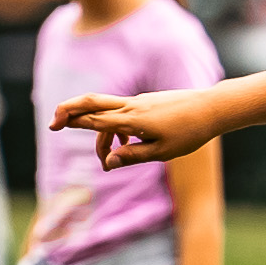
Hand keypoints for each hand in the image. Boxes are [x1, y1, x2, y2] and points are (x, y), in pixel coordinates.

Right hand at [52, 88, 220, 169]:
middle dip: (70, 110)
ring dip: (99, 132)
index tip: (54, 125)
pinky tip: (124, 143)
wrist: (211, 109)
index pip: (94, 119)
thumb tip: (107, 162)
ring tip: (106, 157)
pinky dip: (114, 127)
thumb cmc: (189, 133)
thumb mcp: (161, 152)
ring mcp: (138, 102)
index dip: (72, 121)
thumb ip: (131, 156)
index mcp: (133, 120)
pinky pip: (120, 112)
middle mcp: (131, 107)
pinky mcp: (145, 102)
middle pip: (92, 102)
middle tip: (54, 123)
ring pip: (106, 110)